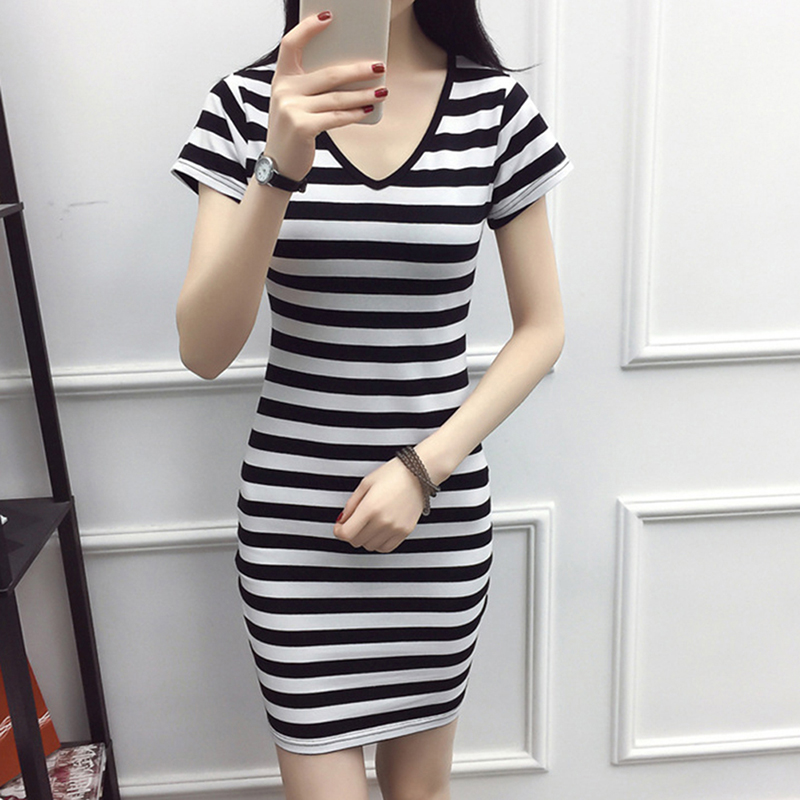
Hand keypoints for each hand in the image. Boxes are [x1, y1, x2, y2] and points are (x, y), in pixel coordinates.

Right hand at [264, 11, 388, 180]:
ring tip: (382, 91)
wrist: (278, 165)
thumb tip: (349, 76)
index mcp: (281, 79)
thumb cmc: (291, 132)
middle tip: (379, 67)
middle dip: (358, 70)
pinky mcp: (302, 127)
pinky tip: (368, 111)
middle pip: (328, 73)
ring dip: (364, 94)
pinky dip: (355, 114)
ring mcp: (291, 109)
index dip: (309, 28)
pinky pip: (336, 117)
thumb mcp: (293, 104)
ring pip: (337, 97)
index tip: (329, 17)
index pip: (290, 44)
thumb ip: (310, 88)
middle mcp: (284, 91)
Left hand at [333, 458, 424, 552]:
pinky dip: (378, 543)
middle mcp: (383, 521)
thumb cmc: (393, 474)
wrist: (418, 473)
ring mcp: (395, 528)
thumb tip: (342, 520)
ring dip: (364, 538)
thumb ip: (351, 504)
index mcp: (370, 507)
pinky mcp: (405, 531)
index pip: (347, 533)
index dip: (338, 531)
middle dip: (350, 533)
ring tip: (368, 524)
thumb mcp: (366, 484)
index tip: (339, 527)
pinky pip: (385, 548)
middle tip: (352, 523)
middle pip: (356, 541)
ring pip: (370, 546)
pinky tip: (378, 531)